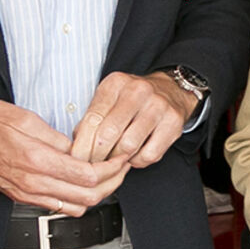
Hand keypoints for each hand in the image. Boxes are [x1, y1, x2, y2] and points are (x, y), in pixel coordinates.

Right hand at [0, 99, 129, 214]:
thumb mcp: (24, 118)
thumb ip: (56, 137)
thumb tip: (79, 148)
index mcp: (37, 161)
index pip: (88, 175)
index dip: (113, 168)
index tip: (123, 156)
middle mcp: (33, 183)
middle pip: (88, 196)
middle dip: (113, 182)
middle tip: (123, 166)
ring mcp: (27, 193)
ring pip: (76, 207)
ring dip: (98, 194)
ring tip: (108, 174)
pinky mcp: (22, 196)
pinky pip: (58, 206)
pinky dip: (78, 198)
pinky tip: (84, 182)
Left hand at [68, 71, 200, 165]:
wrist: (171, 90)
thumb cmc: (131, 100)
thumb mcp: (108, 100)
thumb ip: (90, 120)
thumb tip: (75, 149)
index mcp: (116, 83)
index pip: (92, 119)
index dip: (81, 145)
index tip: (77, 160)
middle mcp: (138, 90)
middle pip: (108, 134)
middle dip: (97, 156)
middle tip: (93, 165)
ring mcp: (158, 105)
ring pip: (128, 145)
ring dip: (118, 159)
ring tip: (114, 159)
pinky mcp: (174, 122)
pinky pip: (149, 154)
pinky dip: (138, 161)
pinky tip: (134, 156)